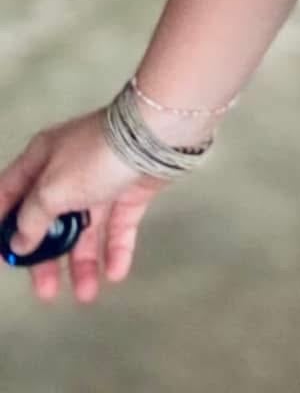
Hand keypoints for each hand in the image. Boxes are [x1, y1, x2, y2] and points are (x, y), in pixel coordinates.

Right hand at [0, 109, 172, 304]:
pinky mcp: (130, 193)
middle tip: (46, 291)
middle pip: (49, 222)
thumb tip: (19, 242)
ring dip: (84, 264)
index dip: (3, 224)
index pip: (12, 193)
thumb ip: (31, 219)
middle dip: (46, 259)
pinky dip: (116, 250)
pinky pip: (118, 228)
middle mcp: (68, 172)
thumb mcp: (52, 189)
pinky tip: (115, 273)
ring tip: (86, 294)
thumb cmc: (95, 157)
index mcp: (42, 160)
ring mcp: (101, 183)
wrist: (156, 135)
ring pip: (86, 231)